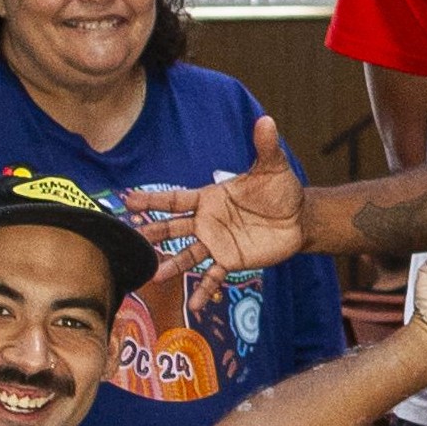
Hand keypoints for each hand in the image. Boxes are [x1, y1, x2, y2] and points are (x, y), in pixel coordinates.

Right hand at [125, 116, 307, 279]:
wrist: (298, 218)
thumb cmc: (281, 190)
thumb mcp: (274, 166)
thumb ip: (265, 146)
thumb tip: (266, 120)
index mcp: (210, 198)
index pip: (176, 199)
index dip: (153, 200)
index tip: (128, 200)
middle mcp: (207, 222)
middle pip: (174, 227)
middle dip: (152, 232)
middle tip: (130, 238)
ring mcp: (217, 243)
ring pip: (188, 255)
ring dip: (171, 265)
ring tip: (152, 276)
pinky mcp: (231, 260)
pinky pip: (213, 276)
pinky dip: (203, 289)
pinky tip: (194, 305)